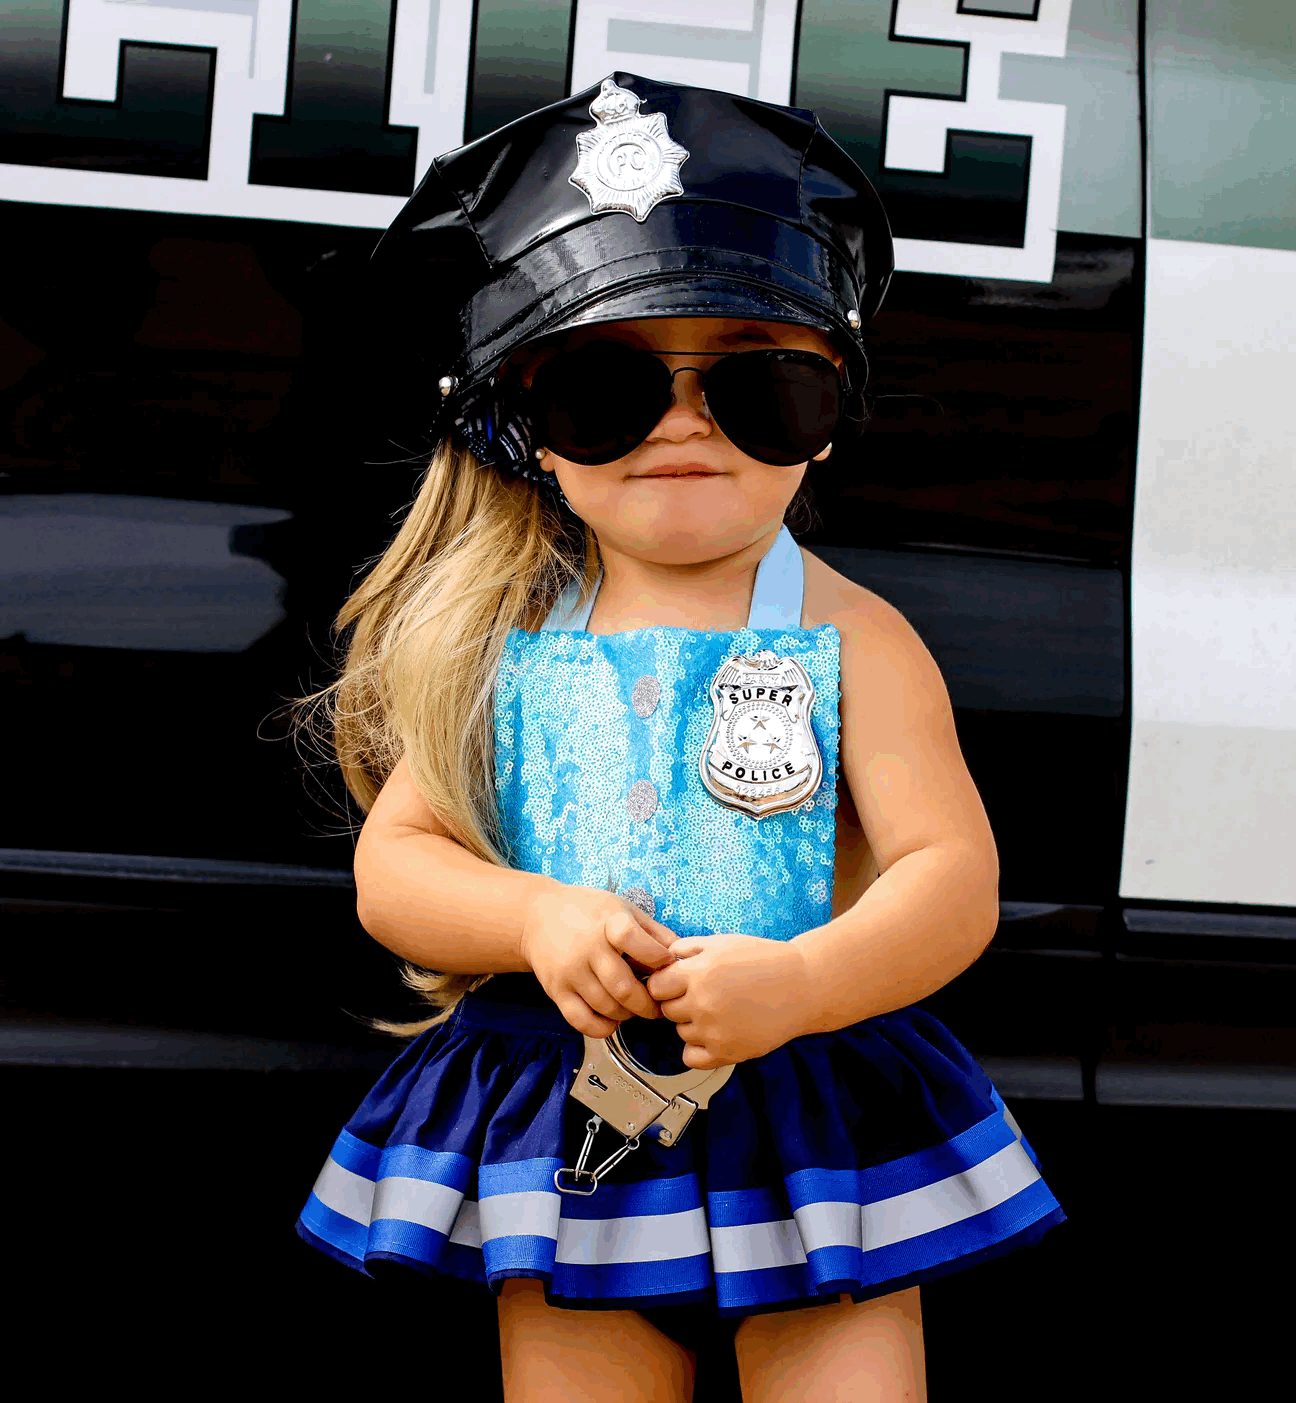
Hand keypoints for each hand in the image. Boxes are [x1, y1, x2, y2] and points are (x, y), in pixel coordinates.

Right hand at [520, 883, 679, 1037]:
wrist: (537, 916)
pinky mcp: (556, 991)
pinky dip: (603, 1028)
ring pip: (607, 1007)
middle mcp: (587, 949)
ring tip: (636, 1009)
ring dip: (629, 1015)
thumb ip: (652, 931)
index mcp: (607, 923)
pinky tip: (613, 1021)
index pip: (633, 940)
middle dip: (648, 1003)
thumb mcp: (622, 909)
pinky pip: (582, 1021)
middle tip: (659, 1006)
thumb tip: (682, 955)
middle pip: (623, 987)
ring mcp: (570, 973)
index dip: (655, 956)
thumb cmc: (588, 911)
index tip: (667, 965)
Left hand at [645, 934, 812, 1067]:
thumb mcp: (722, 942)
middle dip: (679, 1002)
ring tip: (719, 1011)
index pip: (655, 987)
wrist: (801, 987)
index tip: (678, 983)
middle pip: (666, 1010)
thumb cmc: (763, 960)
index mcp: (697, 973)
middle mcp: (701, 1003)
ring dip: (692, 1024)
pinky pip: (691, 1057)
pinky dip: (698, 1048)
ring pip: (680, 1032)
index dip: (665, 984)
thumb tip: (664, 957)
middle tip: (704, 996)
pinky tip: (715, 1034)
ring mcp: (713, 1031)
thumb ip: (688, 947)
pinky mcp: (726, 1053)